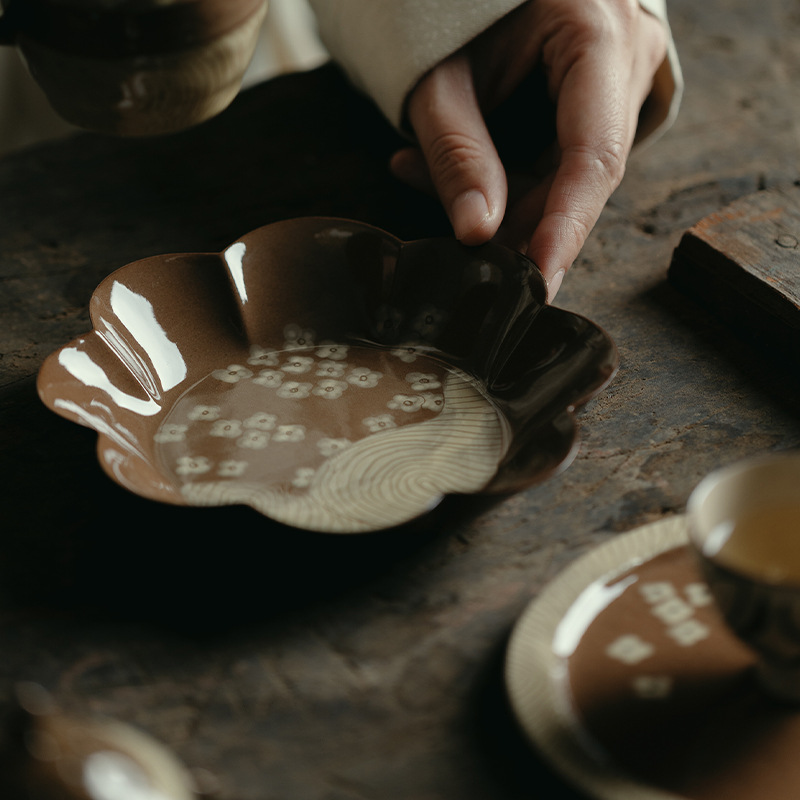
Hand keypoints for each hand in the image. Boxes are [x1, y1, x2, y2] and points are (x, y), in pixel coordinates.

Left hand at [390, 0, 666, 299]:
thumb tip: (476, 234)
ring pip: (569, 171)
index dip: (564, 226)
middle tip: (468, 257)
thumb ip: (456, 152)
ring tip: (424, 176)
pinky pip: (559, 153)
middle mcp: (626, 56)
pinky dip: (505, 174)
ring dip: (504, 198)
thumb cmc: (453, 2)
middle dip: (522, 222)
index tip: (538, 279)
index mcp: (600, 35)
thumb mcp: (439, 73)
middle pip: (583, 173)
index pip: (594, 156)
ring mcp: (618, 74)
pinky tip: (447, 167)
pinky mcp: (597, 92)